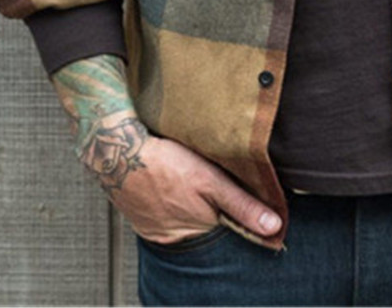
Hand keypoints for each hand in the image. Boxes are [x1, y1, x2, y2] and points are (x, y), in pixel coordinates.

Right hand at [50, 54, 281, 244]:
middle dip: (213, 208)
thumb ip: (242, 205)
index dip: (238, 211)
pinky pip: (165, 219)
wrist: (117, 153)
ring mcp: (157, 232)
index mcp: (198, 229)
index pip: (229, 226)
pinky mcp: (142, 222)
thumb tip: (274, 227)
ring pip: (186, 221)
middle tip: (207, 182)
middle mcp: (178, 238)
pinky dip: (170, 207)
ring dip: (191, 207)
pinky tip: (170, 188)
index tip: (240, 195)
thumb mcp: (210, 180)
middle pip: (208, 224)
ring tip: (187, 183)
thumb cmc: (165, 163)